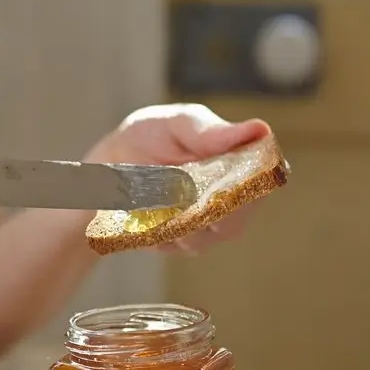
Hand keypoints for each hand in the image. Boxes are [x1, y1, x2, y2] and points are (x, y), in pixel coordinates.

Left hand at [84, 104, 271, 253]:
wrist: (108, 163)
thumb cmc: (150, 136)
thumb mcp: (176, 124)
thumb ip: (210, 131)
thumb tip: (259, 130)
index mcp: (237, 167)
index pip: (261, 185)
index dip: (250, 190)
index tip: (227, 186)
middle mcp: (225, 202)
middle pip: (234, 224)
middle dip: (210, 215)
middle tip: (183, 195)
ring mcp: (200, 227)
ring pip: (201, 240)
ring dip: (179, 224)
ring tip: (156, 200)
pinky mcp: (174, 242)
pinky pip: (172, 246)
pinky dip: (158, 232)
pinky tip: (144, 215)